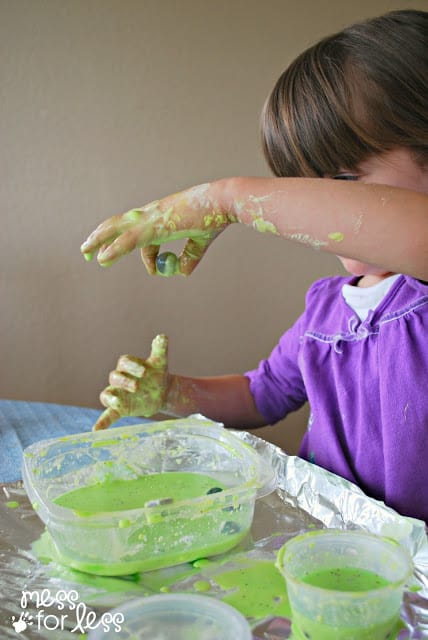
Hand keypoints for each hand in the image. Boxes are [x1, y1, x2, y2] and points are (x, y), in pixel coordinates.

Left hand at [81, 183, 235, 275]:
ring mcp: (152, 218)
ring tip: (85, 252)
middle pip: (119, 225)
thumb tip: (182, 273)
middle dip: (102, 238)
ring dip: (99, 240)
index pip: (142, 237)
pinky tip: (102, 258)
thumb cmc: (215, 217)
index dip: (147, 258)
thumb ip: (190, 256)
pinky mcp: (155, 226)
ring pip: (117, 230)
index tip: (155, 271)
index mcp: (161, 215)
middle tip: (87, 251)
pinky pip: (129, 241)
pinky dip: (115, 250)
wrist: (223, 202)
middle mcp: (152, 214)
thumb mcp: (201, 241)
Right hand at [93, 334, 169, 429]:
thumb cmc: (157, 374)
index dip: (133, 366)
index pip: (124, 362)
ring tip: (117, 401)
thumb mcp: (160, 362)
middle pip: (114, 377)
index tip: (145, 371)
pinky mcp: (120, 408)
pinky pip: (107, 415)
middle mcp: (119, 379)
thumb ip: (159, 349)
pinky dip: (102, 422)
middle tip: (137, 386)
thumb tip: (162, 336)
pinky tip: (95, 430)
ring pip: (107, 394)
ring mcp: (118, 394)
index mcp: (128, 365)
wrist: (162, 391)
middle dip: (124, 381)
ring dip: (110, 397)